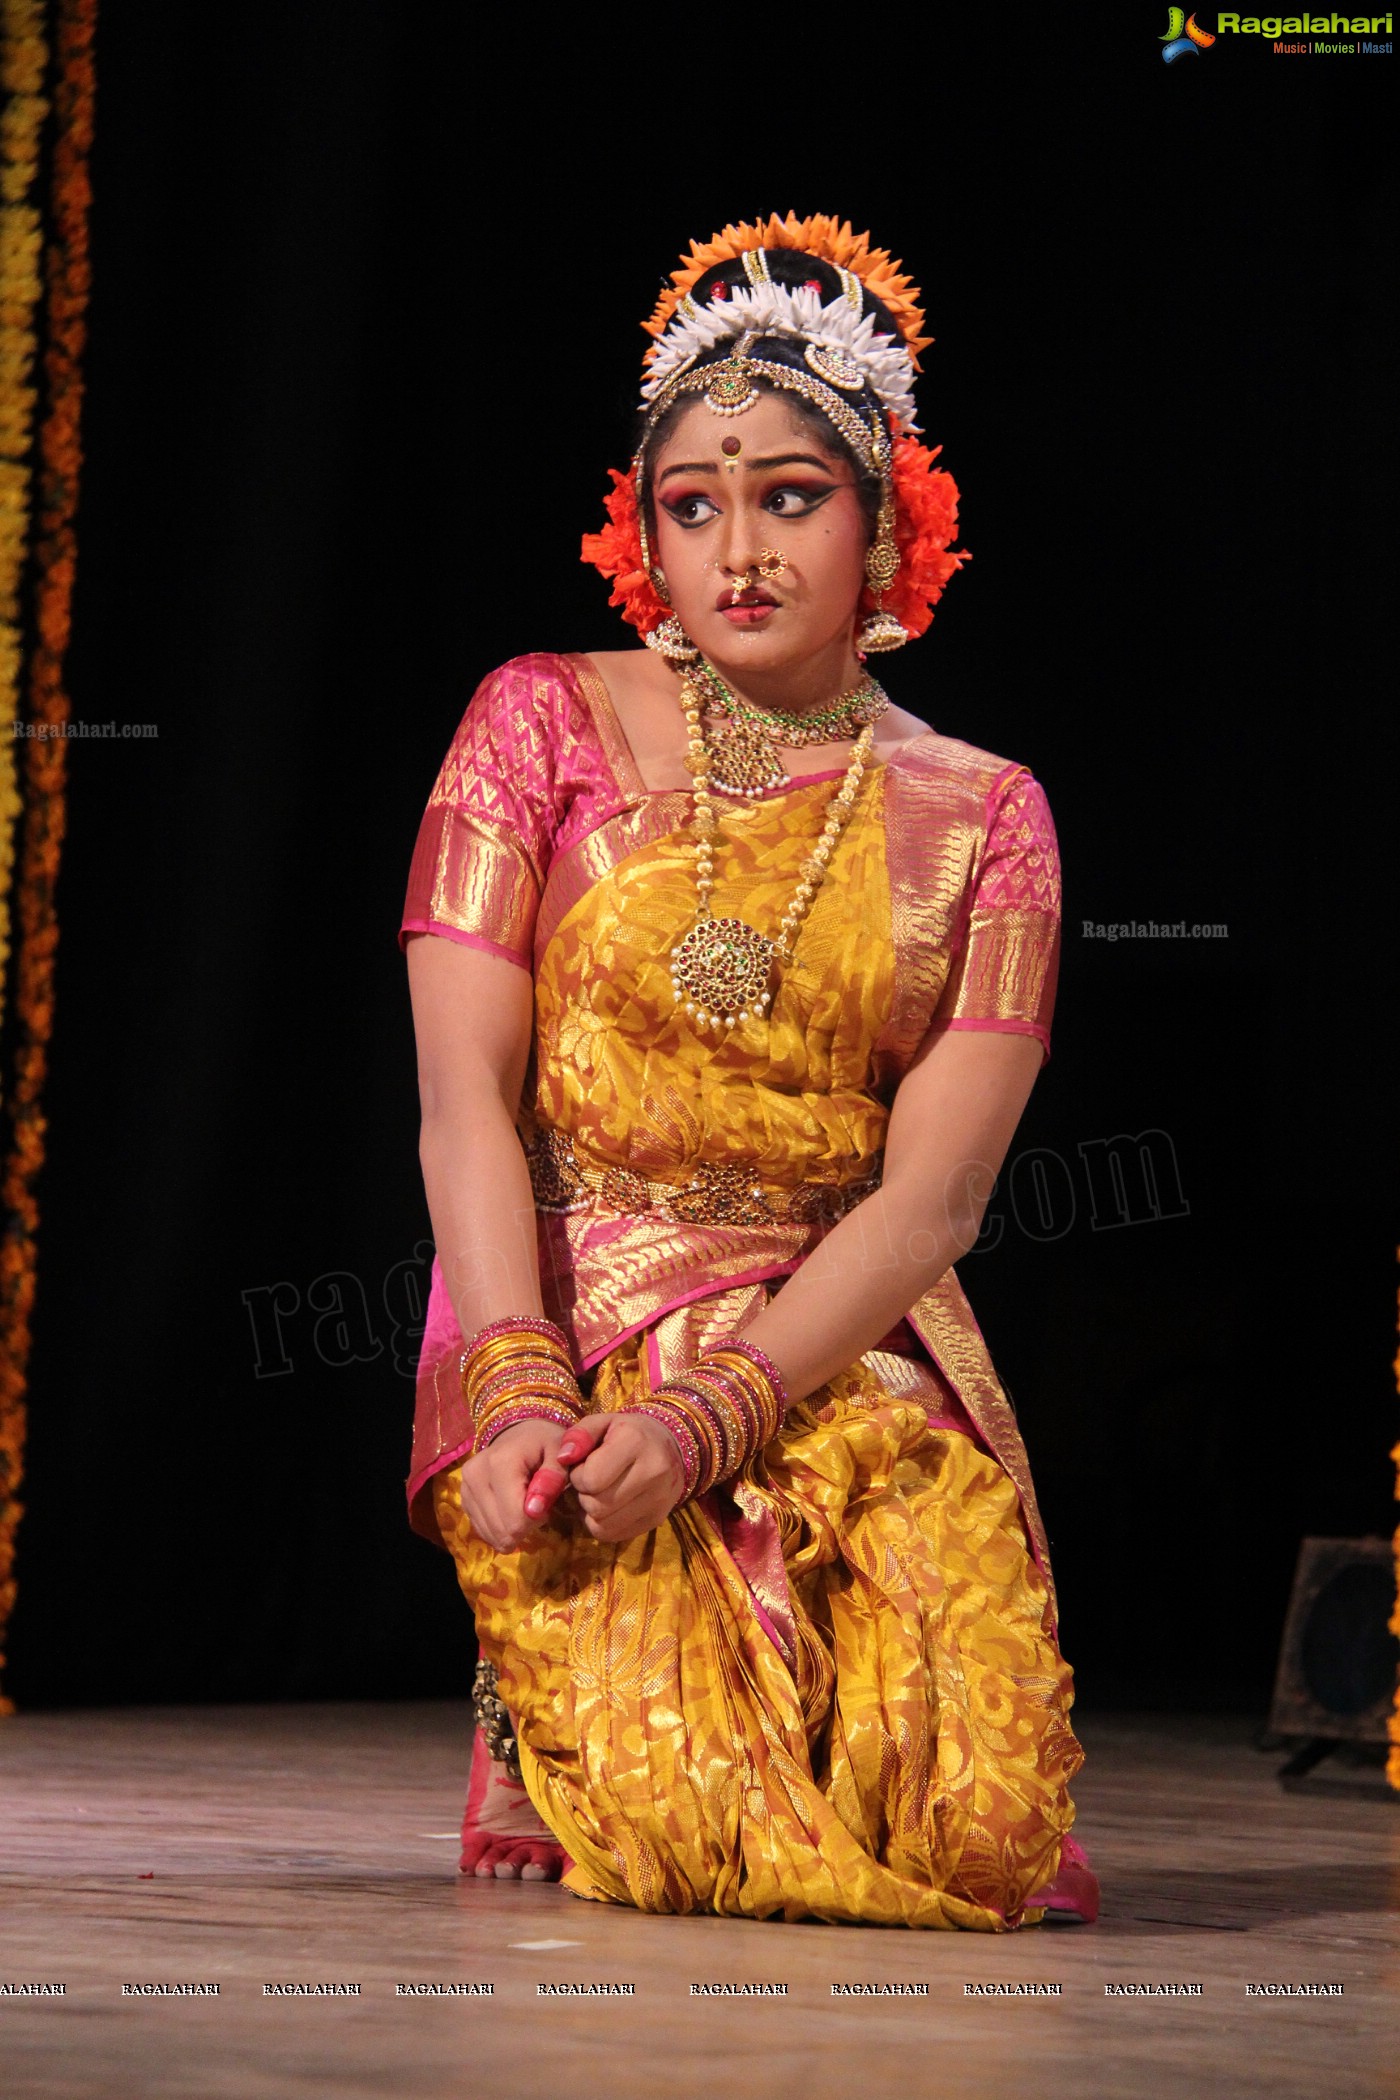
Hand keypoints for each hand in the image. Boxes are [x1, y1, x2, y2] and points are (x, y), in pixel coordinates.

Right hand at [459, 1419, 570, 1551]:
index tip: (547, 1503)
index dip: (538, 1520)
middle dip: (525, 1526)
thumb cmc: (544, 1444)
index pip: (516, 1519)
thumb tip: (534, 1510)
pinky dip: (499, 1527)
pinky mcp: (463, 1497)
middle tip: (537, 1505)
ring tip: (523, 1504)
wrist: (519, 1434)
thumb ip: (553, 1478)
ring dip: (512, 1528)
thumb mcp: (559, 1452)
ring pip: (491, 1534)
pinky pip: (481, 1530)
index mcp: (501, 1463)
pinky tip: (510, 1510)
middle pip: (502, 1530)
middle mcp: (476, 1475)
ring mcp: (465, 1487)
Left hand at [546, 1411, 686, 1542]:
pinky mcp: (657, 1518)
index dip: (578, 1476)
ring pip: (603, 1525)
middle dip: (584, 1495)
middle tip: (589, 1482)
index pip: (591, 1479)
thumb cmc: (627, 1432)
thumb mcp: (602, 1422)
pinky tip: (608, 1506)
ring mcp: (659, 1498)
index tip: (583, 1467)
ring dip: (591, 1512)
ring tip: (598, 1493)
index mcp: (635, 1441)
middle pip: (597, 1506)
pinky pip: (614, 1535)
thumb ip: (578, 1435)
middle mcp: (653, 1471)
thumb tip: (562, 1458)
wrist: (669, 1445)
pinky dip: (603, 1525)